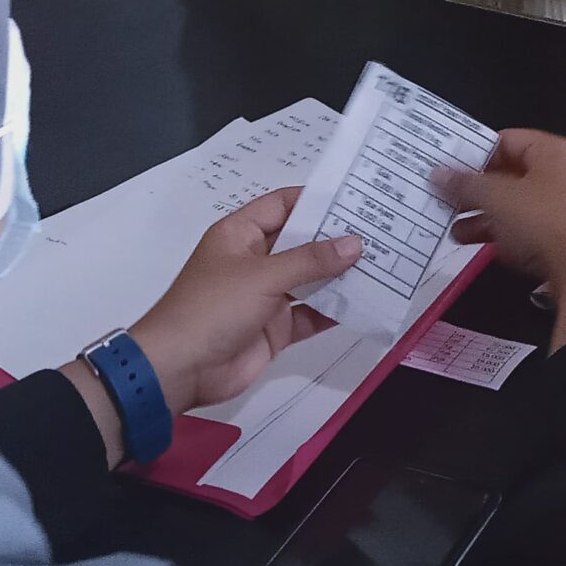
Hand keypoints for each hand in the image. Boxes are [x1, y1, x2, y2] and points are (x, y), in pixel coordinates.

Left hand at [128, 189, 359, 412]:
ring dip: (339, 275)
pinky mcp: (274, 328)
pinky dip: (333, 310)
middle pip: (301, 242)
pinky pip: (309, 314)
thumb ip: (311, 260)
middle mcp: (254, 260)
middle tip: (382, 230)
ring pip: (309, 280)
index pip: (282, 205)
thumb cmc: (213, 308)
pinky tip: (366, 303)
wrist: (181, 369)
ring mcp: (265, 296)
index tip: (356, 196)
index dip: (316, 199)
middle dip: (336, 239)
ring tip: (384, 263)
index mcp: (240, 234)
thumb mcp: (263, 276)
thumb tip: (354, 243)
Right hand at [437, 131, 565, 371]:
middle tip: (447, 199)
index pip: (506, 140)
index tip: (449, 169)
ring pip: (516, 204)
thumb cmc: (549, 223)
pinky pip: (527, 227)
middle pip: (510, 174)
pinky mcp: (565, 236)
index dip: (475, 153)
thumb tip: (440, 174)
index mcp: (554, 151)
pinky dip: (502, 233)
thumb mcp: (499, 199)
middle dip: (476, 190)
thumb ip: (467, 185)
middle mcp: (564, 173)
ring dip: (484, 215)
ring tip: (454, 228)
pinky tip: (476, 244)